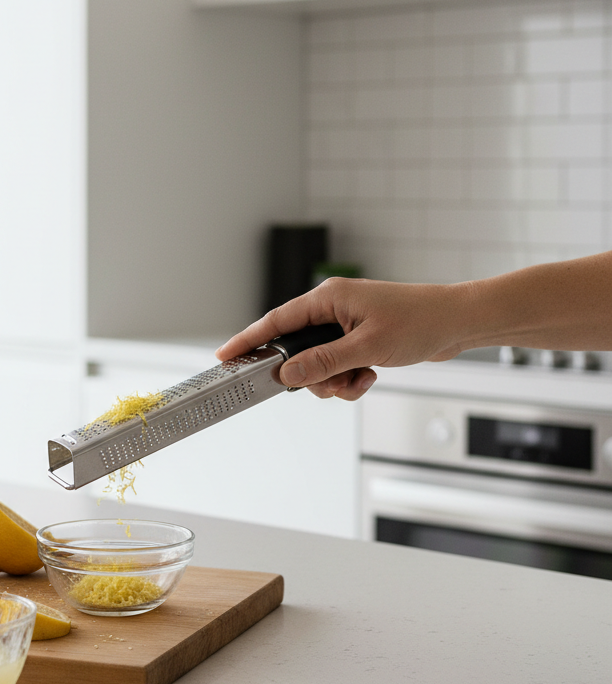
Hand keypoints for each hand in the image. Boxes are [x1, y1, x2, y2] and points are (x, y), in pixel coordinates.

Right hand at [216, 277, 468, 400]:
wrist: (458, 323)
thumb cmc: (420, 321)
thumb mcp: (367, 347)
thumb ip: (324, 362)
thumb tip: (288, 374)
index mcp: (328, 299)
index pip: (276, 321)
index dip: (249, 340)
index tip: (226, 356)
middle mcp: (331, 310)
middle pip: (297, 351)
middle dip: (312, 375)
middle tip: (332, 383)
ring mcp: (344, 326)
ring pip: (317, 365)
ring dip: (335, 381)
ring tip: (361, 378)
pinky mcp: (357, 340)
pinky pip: (337, 368)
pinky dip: (350, 379)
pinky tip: (370, 376)